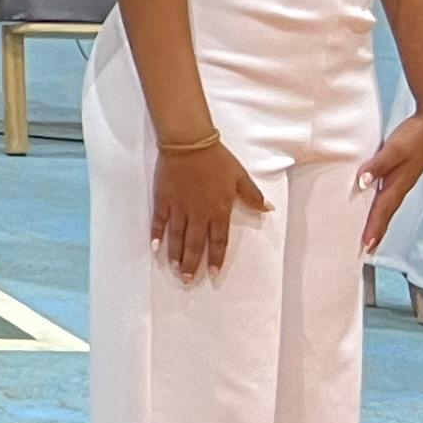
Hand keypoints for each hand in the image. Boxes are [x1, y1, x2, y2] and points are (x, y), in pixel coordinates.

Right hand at [149, 137, 273, 282]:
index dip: (215, 258)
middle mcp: (198, 214)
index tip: (213, 273)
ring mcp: (179, 208)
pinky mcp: (163, 200)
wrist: (189, 143)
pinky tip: (154, 248)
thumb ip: (253, 196)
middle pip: (194, 244)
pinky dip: (156, 235)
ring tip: (174, 269)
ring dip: (175, 255)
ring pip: (176, 237)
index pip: (218, 240)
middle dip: (192, 263)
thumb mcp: (240, 177)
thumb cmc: (216, 159)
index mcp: (218, 210)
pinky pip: (159, 222)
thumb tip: (268, 209)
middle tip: (188, 279)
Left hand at [354, 104, 422, 256]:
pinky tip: (376, 202)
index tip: (366, 247)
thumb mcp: (393, 148)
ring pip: (388, 204)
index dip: (374, 228)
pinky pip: (389, 192)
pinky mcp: (404, 170)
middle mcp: (402, 184)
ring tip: (371, 233)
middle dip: (377, 231)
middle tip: (367, 249)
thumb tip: (362, 182)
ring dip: (379, 219)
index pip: (382, 211)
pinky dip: (381, 203)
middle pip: (386, 212)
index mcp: (399, 183)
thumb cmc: (417, 134)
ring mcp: (404, 178)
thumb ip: (377, 165)